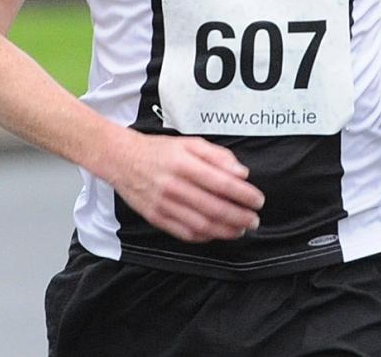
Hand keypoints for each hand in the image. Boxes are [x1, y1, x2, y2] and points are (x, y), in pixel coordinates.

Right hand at [108, 131, 264, 242]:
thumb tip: (241, 173)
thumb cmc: (159, 150)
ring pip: (201, 225)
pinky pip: (185, 233)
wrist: (122, 159)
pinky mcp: (156, 218)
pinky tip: (217, 233)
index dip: (244, 195)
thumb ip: (218, 156)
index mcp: (185, 163)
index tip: (258, 200)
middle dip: (240, 217)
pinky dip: (204, 237)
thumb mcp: (190, 142)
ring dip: (226, 231)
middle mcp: (174, 185)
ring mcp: (164, 204)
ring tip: (241, 230)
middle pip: (214, 208)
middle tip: (255, 220)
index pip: (222, 183)